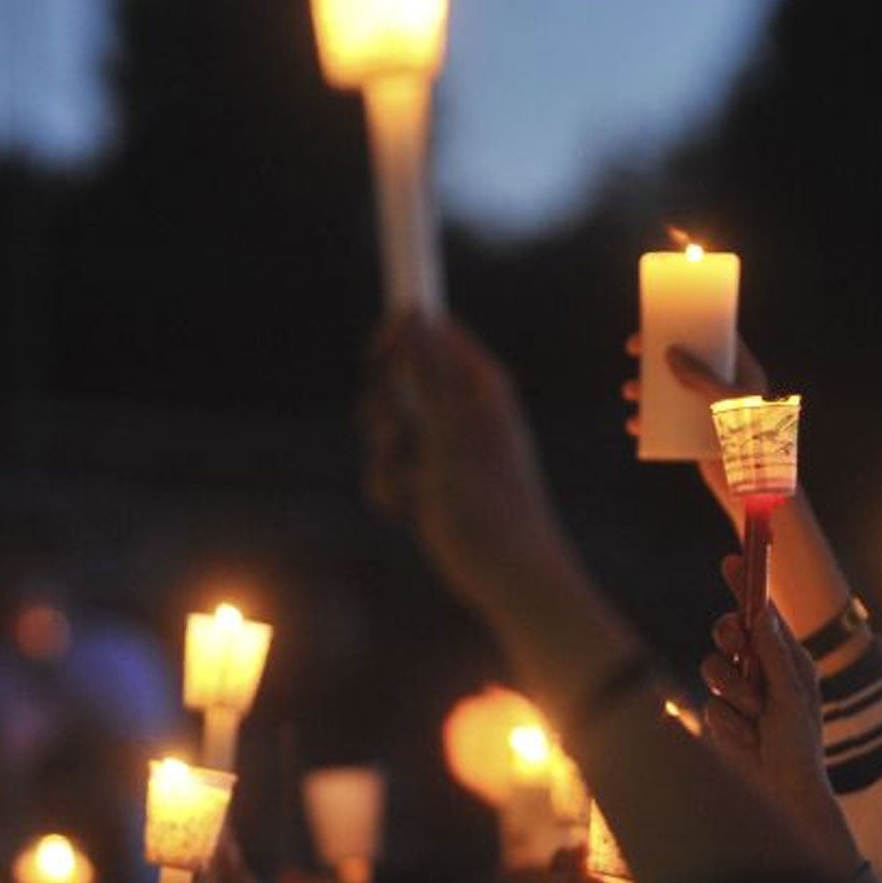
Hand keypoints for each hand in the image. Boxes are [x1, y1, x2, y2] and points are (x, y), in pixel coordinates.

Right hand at [364, 315, 572, 617]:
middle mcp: (459, 411)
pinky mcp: (424, 484)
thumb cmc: (487, 495)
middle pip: (398, 379)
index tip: (378, 353)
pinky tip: (411, 510)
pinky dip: (390, 490)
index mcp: (479, 385)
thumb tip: (412, 312)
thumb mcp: (449, 424)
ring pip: (383, 429)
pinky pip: (385, 471)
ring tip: (411, 483)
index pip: (433, 332)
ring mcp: (440, 448)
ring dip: (385, 458)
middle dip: (384, 407)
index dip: (399, 335)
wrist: (504, 570)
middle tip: (396, 432)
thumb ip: (426, 369)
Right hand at [623, 333, 767, 525]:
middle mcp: (726, 389)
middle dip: (660, 354)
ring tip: (630, 391)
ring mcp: (711, 413)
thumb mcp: (726, 402)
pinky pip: (670, 424)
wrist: (755, 491)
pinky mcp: (698, 437)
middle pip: (690, 361)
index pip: (719, 338)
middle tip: (634, 348)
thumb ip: (700, 376)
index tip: (665, 316)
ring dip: (649, 390)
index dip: (693, 324)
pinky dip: (651, 423)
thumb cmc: (751, 442)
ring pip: (674, 392)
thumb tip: (671, 352)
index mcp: (743, 373)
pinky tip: (636, 425)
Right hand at [699, 564, 855, 868]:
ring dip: (734, 692)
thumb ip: (772, 653)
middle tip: (733, 646)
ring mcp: (737, 692)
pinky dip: (729, 722)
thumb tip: (760, 613)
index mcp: (786, 658)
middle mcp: (760, 670)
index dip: (745, 586)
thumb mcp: (792, 693)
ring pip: (712, 668)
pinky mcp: (719, 716)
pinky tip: (747, 739)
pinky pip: (709, 704)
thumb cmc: (800, 743)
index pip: (761, 613)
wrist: (784, 791)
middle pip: (728, 634)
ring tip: (754, 717)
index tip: (732, 560)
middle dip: (729, 641)